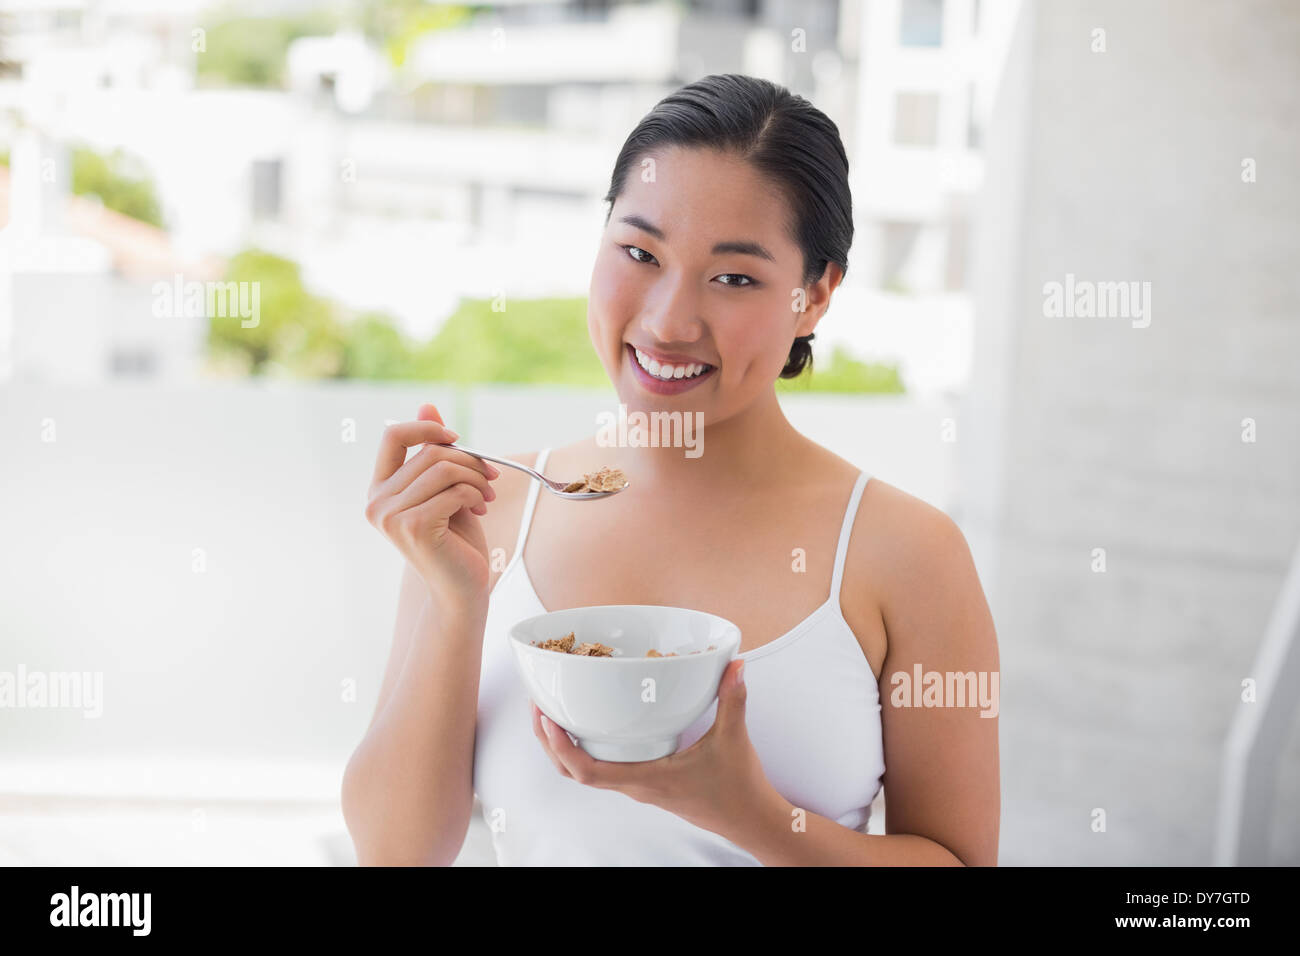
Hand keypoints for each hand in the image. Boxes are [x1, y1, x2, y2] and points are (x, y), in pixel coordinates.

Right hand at [364, 403, 501, 606]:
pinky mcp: (413, 527)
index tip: (457, 440)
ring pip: (443, 468)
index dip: (427, 429)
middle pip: (429, 452)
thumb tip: (428, 406)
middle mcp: (377, 502)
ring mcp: (391, 516)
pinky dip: (474, 494)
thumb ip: (432, 451)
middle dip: (469, 460)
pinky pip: (453, 490)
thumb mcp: (445, 488)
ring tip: (486, 495)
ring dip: (475, 477)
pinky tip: (479, 509)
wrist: (461, 589)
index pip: (393, 436)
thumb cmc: (455, 539)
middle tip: (490, 478)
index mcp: (380, 489)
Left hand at [530, 659, 773, 838]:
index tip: (547, 718)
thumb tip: (735, 664)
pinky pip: (603, 769)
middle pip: (573, 773)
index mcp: (647, 779)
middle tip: (539, 707)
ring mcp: (638, 786)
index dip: (560, 747)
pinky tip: (591, 725)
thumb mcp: (734, 739)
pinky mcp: (646, 782)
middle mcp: (636, 785)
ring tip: (553, 714)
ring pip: (585, 773)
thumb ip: (733, 699)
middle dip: (549, 743)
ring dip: (562, 747)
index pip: (588, 772)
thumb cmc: (738, 788)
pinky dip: (586, 750)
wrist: (749, 820)